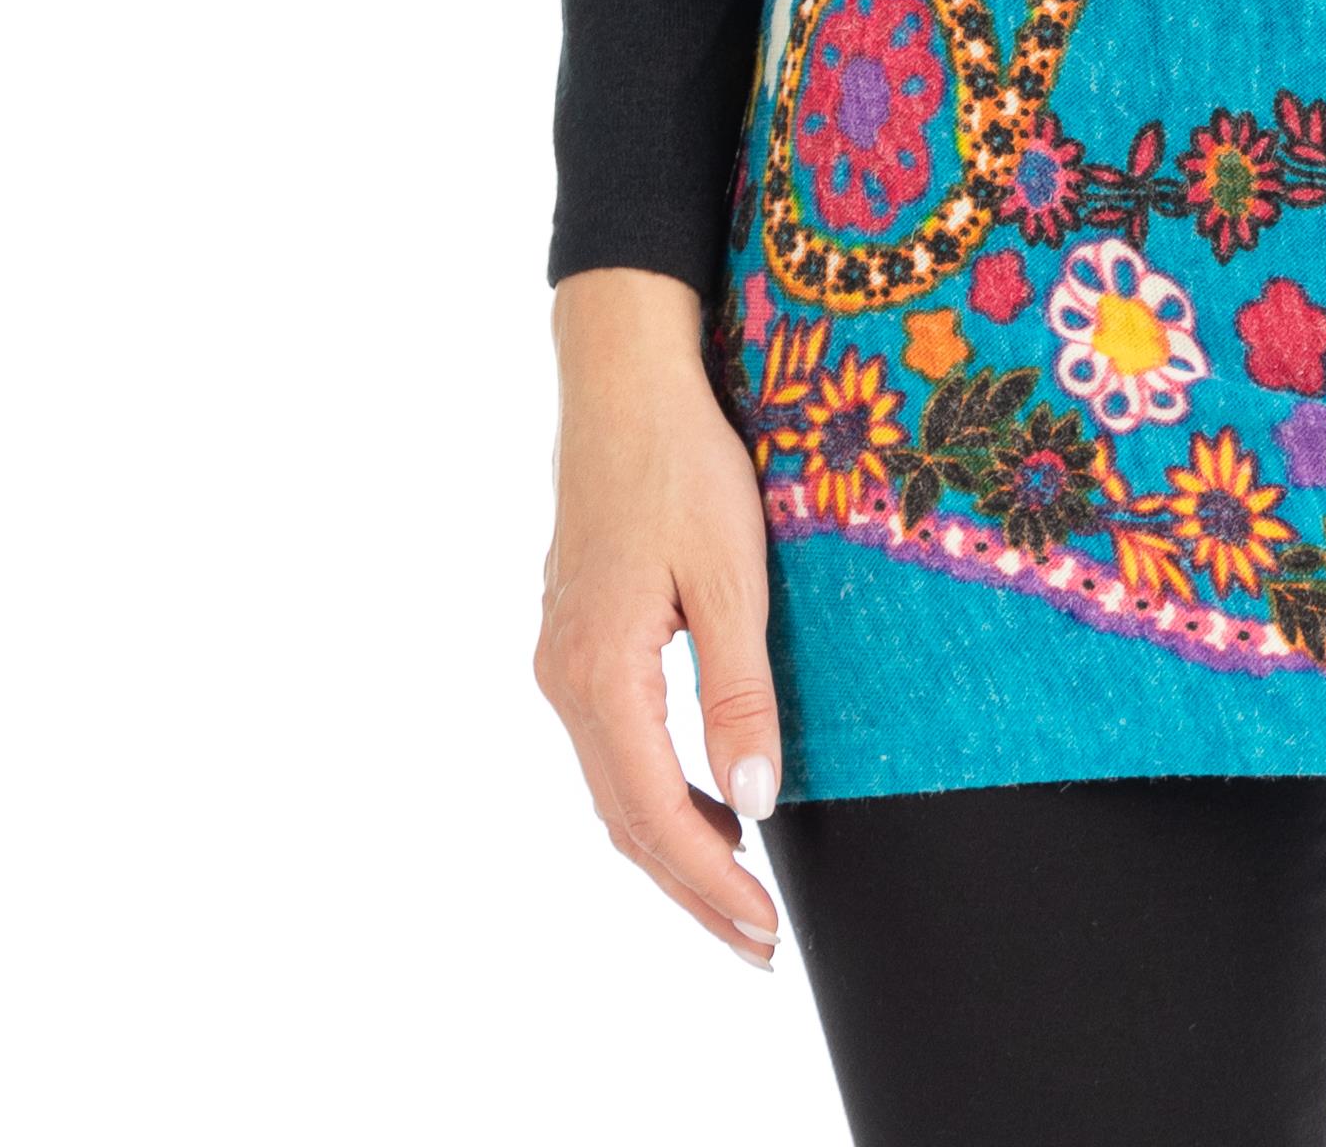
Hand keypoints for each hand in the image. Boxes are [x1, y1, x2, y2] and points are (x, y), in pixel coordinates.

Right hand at [535, 266, 784, 963]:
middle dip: (692, 889)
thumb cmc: (681, 461)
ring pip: (614, 786)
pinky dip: (656, 792)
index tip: (763, 935)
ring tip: (739, 896)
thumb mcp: (731, 572)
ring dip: (673, 846)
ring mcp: (562, 658)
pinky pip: (612, 745)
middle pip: (625, 818)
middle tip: (756, 947)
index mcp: (598, 672)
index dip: (710, 883)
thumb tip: (752, 804)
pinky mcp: (576, 637)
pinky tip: (705, 800)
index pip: (654, 812)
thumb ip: (738, 691)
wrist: (622, 378)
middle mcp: (564, 678)